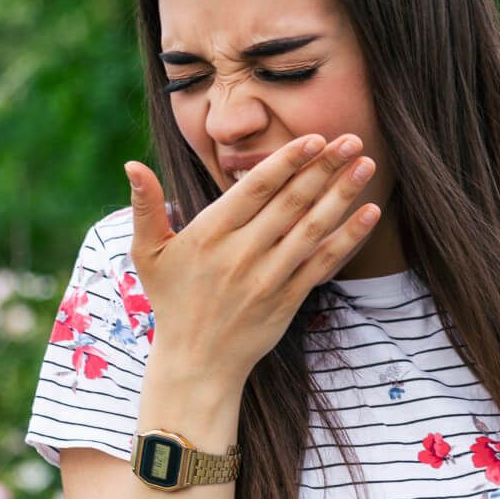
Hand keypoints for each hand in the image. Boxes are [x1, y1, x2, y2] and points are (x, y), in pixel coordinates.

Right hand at [123, 133, 379, 377]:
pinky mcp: (288, 299)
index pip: (255, 188)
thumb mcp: (147, 254)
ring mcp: (268, 277)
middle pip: (291, 202)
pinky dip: (348, 238)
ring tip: (367, 165)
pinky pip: (323, 263)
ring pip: (312, 228)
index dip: (287, 160)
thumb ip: (145, 207)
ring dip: (342, 194)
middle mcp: (242, 253)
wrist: (196, 361)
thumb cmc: (172, 300)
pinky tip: (369, 213)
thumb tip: (130, 166)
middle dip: (324, 167)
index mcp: (210, 233)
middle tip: (352, 138)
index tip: (314, 137)